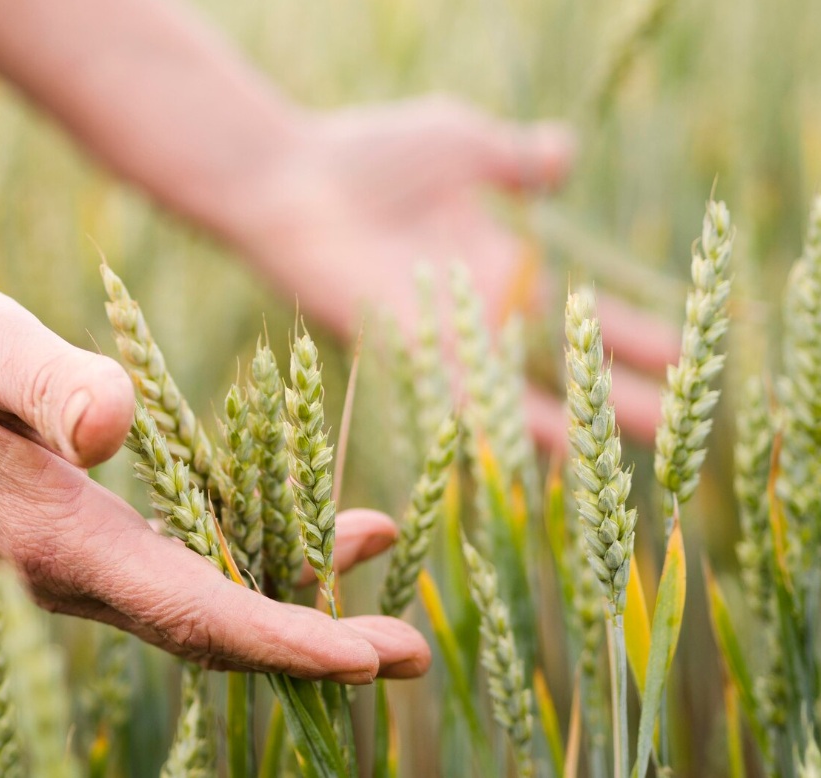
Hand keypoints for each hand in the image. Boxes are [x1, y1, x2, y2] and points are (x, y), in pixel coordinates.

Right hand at [0, 249, 428, 681]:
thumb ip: (52, 386)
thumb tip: (115, 427)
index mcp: (61, 541)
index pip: (193, 611)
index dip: (284, 638)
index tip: (368, 654)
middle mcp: (78, 570)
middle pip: (214, 631)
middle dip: (314, 643)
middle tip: (409, 653)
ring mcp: (87, 557)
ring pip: (210, 600)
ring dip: (299, 599)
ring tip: (385, 571)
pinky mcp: (97, 528)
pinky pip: (193, 561)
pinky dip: (262, 553)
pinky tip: (320, 524)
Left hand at [235, 97, 679, 448]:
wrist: (295, 182)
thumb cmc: (370, 155)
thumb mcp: (463, 144)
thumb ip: (516, 159)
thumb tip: (567, 155)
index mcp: (501, 266)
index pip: (582, 307)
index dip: (633, 328)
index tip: (685, 346)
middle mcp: (481, 316)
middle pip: (565, 362)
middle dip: (621, 388)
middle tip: (682, 419)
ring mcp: (449, 343)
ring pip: (528, 394)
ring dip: (583, 421)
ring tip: (638, 446)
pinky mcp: (413, 361)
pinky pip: (473, 407)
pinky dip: (511, 433)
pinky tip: (557, 459)